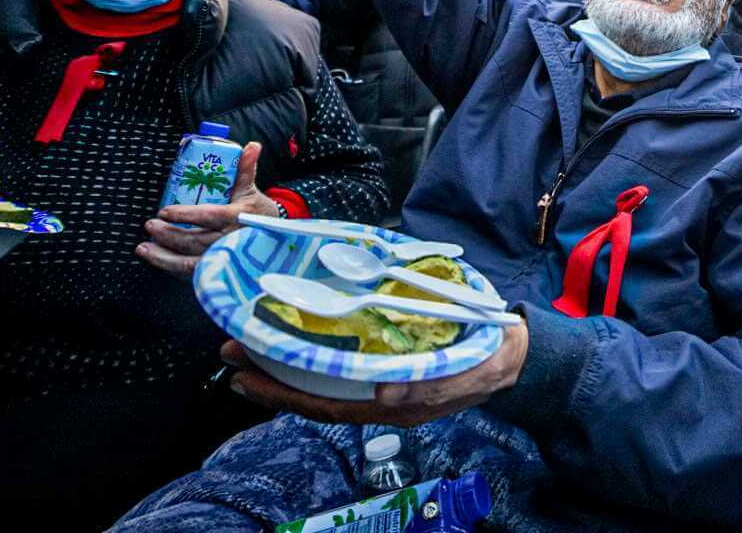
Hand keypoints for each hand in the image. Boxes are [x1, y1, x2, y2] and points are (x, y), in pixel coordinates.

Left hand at [138, 142, 275, 277]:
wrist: (273, 240)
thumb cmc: (258, 213)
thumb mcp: (251, 190)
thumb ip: (246, 169)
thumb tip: (252, 145)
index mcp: (238, 217)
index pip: (210, 216)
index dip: (186, 215)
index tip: (165, 211)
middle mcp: (230, 241)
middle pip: (195, 241)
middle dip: (169, 235)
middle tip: (150, 225)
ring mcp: (223, 260)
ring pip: (190, 263)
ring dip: (163, 257)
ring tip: (144, 248)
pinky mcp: (216, 271)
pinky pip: (191, 273)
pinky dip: (171, 267)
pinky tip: (157, 260)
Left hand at [219, 319, 528, 426]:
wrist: (512, 353)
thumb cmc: (488, 360)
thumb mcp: (467, 372)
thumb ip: (429, 385)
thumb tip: (385, 394)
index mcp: (391, 403)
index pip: (325, 405)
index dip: (283, 394)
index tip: (245, 378)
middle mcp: (376, 396)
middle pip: (313, 393)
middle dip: (270, 377)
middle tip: (229, 352)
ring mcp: (379, 380)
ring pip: (322, 379)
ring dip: (285, 363)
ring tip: (250, 342)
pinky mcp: (386, 361)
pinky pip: (340, 364)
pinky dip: (313, 352)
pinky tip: (298, 336)